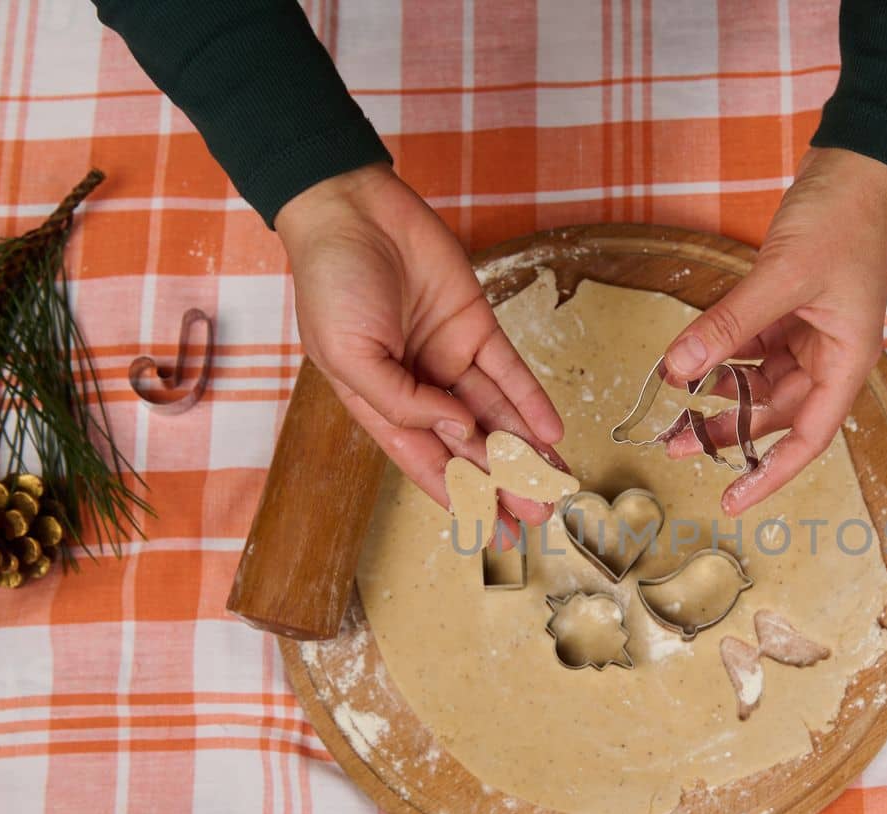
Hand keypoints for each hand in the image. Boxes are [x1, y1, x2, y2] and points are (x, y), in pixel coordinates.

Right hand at [275, 163, 565, 534]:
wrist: (351, 209)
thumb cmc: (331, 282)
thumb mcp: (349, 357)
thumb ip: (401, 402)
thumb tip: (458, 431)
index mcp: (379, 402)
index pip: (427, 463)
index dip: (460, 499)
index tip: (493, 531)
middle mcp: (418, 386)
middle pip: (469, 447)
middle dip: (504, 483)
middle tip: (537, 517)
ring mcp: (449, 356)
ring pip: (497, 416)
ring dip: (526, 452)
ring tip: (555, 485)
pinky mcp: (476, 324)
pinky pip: (511, 371)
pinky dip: (532, 401)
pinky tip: (552, 433)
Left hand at [661, 147, 886, 514]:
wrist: (858, 163)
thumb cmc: (843, 219)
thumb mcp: (781, 277)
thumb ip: (728, 326)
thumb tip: (678, 371)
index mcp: (847, 361)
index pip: (809, 438)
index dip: (770, 474)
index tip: (732, 501)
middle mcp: (831, 355)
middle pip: (777, 413)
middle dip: (728, 432)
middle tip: (675, 445)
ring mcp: (810, 332)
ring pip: (760, 381)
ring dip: (720, 395)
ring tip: (674, 410)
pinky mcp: (790, 306)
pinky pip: (751, 345)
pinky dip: (722, 355)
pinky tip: (689, 361)